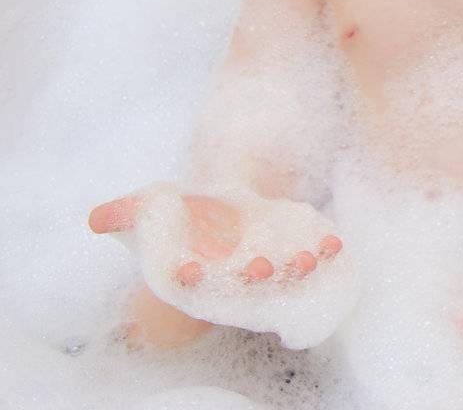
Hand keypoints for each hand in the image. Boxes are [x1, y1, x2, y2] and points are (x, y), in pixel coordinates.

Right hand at [88, 190, 341, 347]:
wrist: (226, 205)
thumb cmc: (182, 211)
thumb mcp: (150, 205)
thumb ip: (126, 213)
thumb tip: (97, 218)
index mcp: (192, 277)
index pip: (187, 284)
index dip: (187, 278)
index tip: (187, 269)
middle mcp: (229, 285)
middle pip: (242, 289)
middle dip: (252, 279)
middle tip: (259, 267)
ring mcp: (267, 276)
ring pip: (282, 283)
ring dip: (294, 274)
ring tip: (303, 260)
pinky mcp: (296, 261)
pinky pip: (313, 265)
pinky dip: (325, 257)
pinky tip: (334, 244)